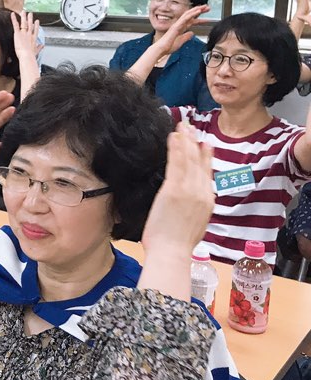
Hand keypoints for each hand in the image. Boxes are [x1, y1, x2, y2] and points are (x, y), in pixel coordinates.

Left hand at [11, 11, 38, 61]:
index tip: (37, 21)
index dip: (36, 25)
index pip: (35, 30)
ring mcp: (24, 33)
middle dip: (30, 19)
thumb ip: (39, 48)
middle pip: (30, 25)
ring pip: (24, 23)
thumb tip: (42, 46)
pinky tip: (12, 14)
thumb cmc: (30, 55)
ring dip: (23, 17)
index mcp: (33, 39)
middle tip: (30, 13)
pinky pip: (15, 25)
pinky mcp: (18, 33)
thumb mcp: (36, 51)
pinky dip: (13, 19)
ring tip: (23, 12)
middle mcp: (29, 34)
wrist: (27, 56)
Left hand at [141, 122, 213, 263]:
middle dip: (195, 143)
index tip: (205, 145)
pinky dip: (176, 149)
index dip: (206, 157)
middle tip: (191, 127)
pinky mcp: (174, 190)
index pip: (207, 174)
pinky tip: (174, 137)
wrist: (172, 253)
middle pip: (199, 163)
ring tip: (182, 126)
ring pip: (189, 160)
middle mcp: (201, 193)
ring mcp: (188, 190)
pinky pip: (176, 164)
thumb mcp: (193, 225)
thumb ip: (194, 210)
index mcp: (207, 202)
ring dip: (186, 140)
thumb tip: (189, 205)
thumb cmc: (176, 245)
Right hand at [152, 5, 209, 57]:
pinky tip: (198, 11)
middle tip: (207, 8)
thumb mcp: (181, 42)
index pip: (192, 22)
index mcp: (181, 28)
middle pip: (191, 15)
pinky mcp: (176, 26)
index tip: (207, 19)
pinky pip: (185, 18)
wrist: (161, 49)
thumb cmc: (168, 46)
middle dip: (199, 11)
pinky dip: (192, 13)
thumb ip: (186, 37)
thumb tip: (191, 33)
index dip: (200, 20)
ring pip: (188, 14)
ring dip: (197, 9)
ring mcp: (178, 24)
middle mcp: (179, 25)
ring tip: (205, 7)